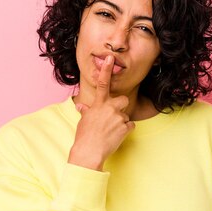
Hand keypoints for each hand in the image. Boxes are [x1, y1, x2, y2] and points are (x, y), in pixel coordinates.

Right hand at [68, 55, 134, 170]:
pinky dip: (125, 131)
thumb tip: (81, 106)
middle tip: (114, 116)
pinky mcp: (125, 128)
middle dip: (121, 106)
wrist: (89, 152)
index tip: (110, 58)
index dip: (106, 70)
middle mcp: (109, 108)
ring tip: (111, 131)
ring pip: (126, 116)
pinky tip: (116, 136)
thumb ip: (86, 111)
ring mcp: (118, 118)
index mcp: (98, 105)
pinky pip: (130, 126)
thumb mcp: (83, 121)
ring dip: (121, 122)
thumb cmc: (84, 136)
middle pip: (124, 100)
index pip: (102, 84)